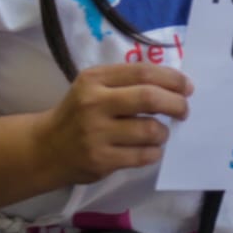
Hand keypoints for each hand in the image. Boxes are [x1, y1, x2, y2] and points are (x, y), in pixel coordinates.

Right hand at [34, 64, 192, 184]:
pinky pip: (142, 156)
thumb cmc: (79, 112)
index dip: (172, 79)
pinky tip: (150, 149)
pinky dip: (154, 152)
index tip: (187, 87)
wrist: (46, 148)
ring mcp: (96, 134)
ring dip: (163, 132)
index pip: (143, 72)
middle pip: (149, 98)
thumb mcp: (94, 86)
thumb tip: (174, 84)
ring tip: (160, 133)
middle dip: (176, 103)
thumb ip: (127, 81)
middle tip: (183, 110)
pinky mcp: (101, 160)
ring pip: (150, 130)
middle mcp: (94, 103)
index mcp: (95, 79)